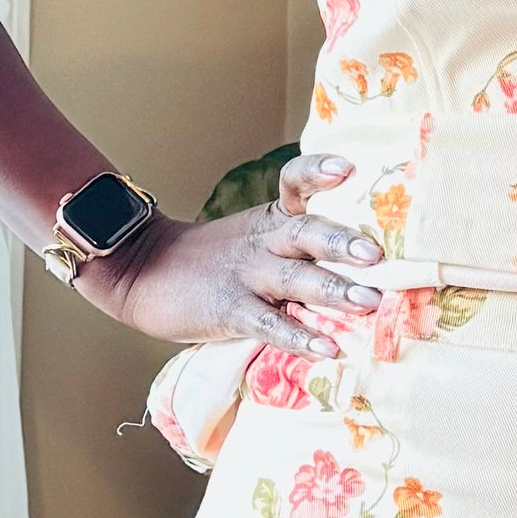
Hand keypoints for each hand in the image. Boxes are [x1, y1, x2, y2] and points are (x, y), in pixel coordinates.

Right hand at [84, 150, 383, 350]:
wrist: (140, 271)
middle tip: (376, 254)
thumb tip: (363, 267)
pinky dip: (299, 337)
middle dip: (342, 242)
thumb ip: (296, 249)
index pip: (295, 184)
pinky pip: (270, 324)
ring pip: (295, 279)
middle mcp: (263, 242)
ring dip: (333, 290)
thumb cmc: (207, 261)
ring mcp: (246, 276)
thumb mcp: (252, 239)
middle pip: (305, 233)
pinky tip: (327, 348)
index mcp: (270, 220)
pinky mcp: (230, 310)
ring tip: (369, 302)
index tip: (347, 169)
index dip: (318, 174)